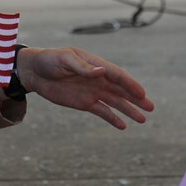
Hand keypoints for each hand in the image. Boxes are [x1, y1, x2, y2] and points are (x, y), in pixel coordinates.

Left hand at [16, 46, 153, 128]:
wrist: (34, 72)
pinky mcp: (84, 102)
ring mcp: (92, 91)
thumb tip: (102, 71)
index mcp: (95, 64)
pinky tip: (123, 126)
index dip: (130, 84)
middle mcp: (97, 78)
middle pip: (121, 89)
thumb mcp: (65, 60)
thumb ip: (83, 67)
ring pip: (115, 102)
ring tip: (142, 119)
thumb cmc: (49, 60)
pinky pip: (102, 111)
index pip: (117, 75)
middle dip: (136, 98)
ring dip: (128, 110)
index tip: (141, 94)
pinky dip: (112, 118)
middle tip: (151, 107)